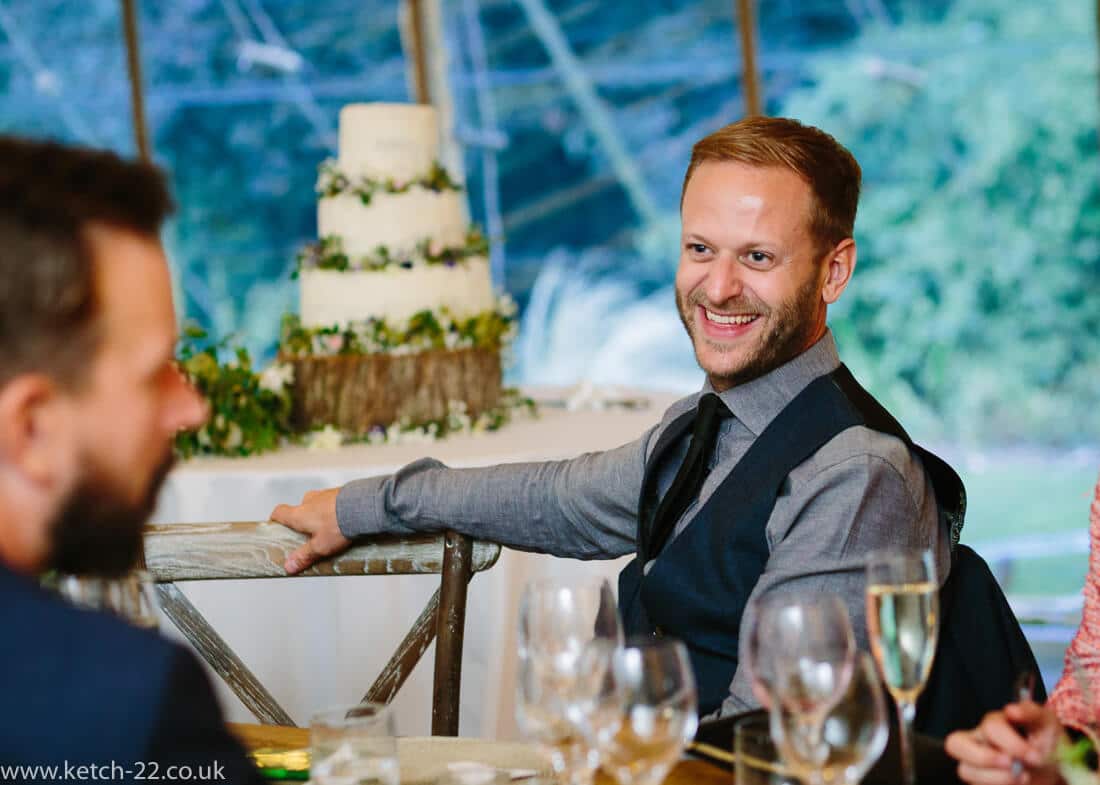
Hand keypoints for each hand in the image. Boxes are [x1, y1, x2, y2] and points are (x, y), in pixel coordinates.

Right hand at [270, 488, 350, 573]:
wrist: (364, 507)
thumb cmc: (340, 525)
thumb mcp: (320, 547)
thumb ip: (304, 556)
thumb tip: (289, 566)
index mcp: (300, 513)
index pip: (279, 512)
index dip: (277, 519)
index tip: (277, 525)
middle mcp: (310, 500)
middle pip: (300, 508)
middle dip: (304, 519)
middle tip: (311, 533)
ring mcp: (326, 494)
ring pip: (318, 503)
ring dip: (321, 513)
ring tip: (331, 528)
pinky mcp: (341, 491)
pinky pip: (333, 500)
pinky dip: (335, 508)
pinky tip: (344, 519)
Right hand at [945, 701, 1063, 784]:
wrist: (1056, 770)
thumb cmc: (1047, 743)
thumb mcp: (1046, 724)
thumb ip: (1030, 712)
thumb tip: (1010, 710)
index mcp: (993, 724)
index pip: (990, 728)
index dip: (1011, 743)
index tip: (1035, 757)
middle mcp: (979, 742)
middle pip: (955, 744)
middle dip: (984, 757)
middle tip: (1010, 765)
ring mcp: (976, 765)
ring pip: (964, 770)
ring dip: (995, 778)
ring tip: (1022, 779)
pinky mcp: (980, 782)